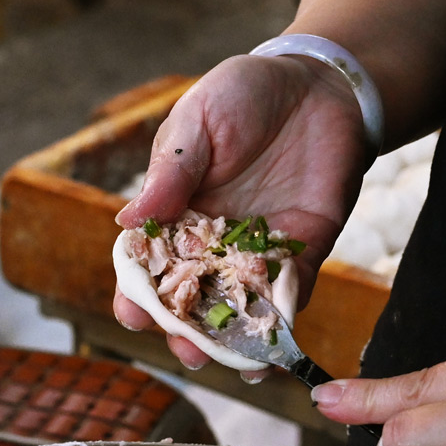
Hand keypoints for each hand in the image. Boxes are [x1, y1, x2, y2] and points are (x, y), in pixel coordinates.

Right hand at [112, 52, 367, 373]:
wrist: (318, 84)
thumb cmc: (245, 94)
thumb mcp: (197, 121)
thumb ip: (171, 172)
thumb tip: (127, 221)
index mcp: (175, 213)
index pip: (148, 264)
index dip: (138, 292)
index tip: (133, 314)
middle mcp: (212, 242)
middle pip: (191, 299)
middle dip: (184, 330)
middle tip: (186, 349)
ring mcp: (257, 252)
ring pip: (238, 308)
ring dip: (231, 339)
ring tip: (227, 361)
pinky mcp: (301, 251)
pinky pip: (289, 293)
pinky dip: (281, 321)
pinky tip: (274, 347)